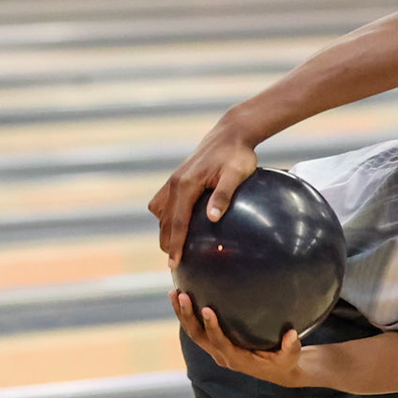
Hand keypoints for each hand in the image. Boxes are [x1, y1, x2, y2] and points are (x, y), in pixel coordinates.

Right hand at [149, 122, 258, 267]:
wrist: (231, 134)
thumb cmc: (237, 155)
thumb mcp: (236, 174)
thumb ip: (223, 195)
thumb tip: (213, 218)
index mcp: (186, 184)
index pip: (178, 221)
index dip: (175, 244)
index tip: (174, 263)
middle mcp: (175, 183)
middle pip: (165, 220)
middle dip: (167, 242)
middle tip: (174, 263)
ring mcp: (174, 180)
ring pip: (160, 212)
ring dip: (165, 229)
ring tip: (174, 247)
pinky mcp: (177, 178)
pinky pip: (163, 201)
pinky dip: (167, 216)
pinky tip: (179, 224)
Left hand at [171, 291, 305, 384]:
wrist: (277, 371)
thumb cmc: (284, 362)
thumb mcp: (291, 357)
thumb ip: (291, 347)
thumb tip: (292, 335)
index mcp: (237, 359)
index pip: (219, 342)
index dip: (212, 327)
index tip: (207, 309)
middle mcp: (222, 355)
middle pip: (198, 336)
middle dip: (188, 316)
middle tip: (182, 295)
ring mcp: (216, 350)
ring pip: (193, 332)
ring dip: (182, 314)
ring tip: (174, 293)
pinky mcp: (215, 343)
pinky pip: (198, 329)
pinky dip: (188, 314)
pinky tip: (183, 296)